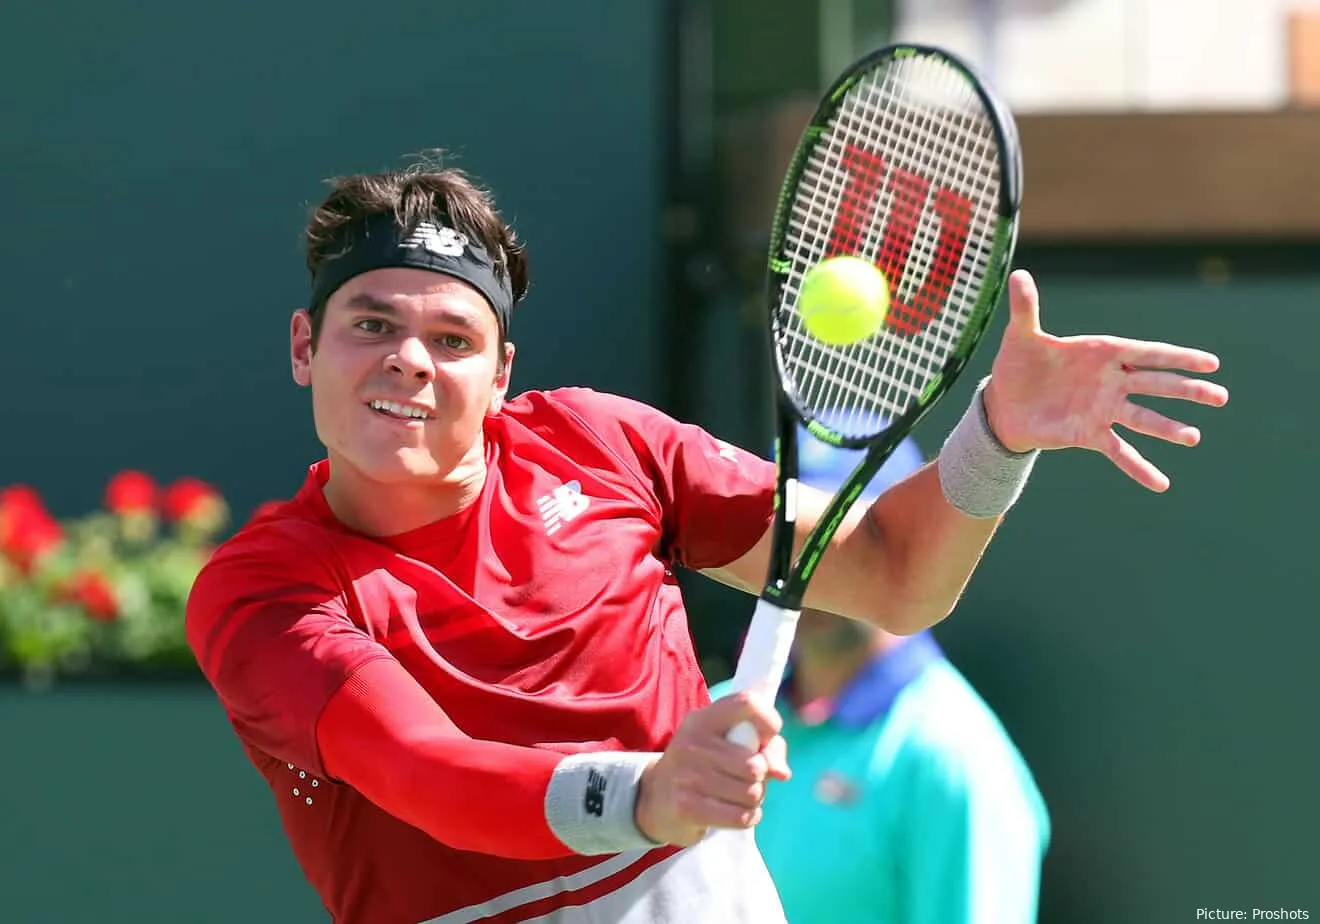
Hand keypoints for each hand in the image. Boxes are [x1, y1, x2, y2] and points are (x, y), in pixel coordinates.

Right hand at [634, 692, 790, 846]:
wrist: (655, 797)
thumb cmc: (703, 766)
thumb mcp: (726, 745)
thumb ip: (765, 749)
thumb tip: (782, 773)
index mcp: (704, 718)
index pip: (746, 703)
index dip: (768, 720)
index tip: (767, 737)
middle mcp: (693, 742)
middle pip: (755, 764)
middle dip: (761, 778)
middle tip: (748, 779)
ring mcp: (687, 774)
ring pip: (751, 793)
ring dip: (754, 799)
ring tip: (740, 796)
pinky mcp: (687, 806)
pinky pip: (741, 816)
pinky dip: (748, 817)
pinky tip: (737, 813)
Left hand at [983, 269, 1229, 490]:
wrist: (1004, 402)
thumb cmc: (1019, 363)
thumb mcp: (1022, 335)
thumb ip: (1026, 308)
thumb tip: (1019, 274)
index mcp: (1103, 352)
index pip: (1147, 352)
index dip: (1178, 357)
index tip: (1211, 363)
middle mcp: (1111, 381)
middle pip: (1155, 384)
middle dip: (1186, 390)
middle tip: (1221, 397)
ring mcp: (1103, 409)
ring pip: (1143, 418)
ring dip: (1168, 428)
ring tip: (1193, 437)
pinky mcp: (1090, 433)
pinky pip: (1120, 452)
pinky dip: (1140, 468)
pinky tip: (1161, 484)